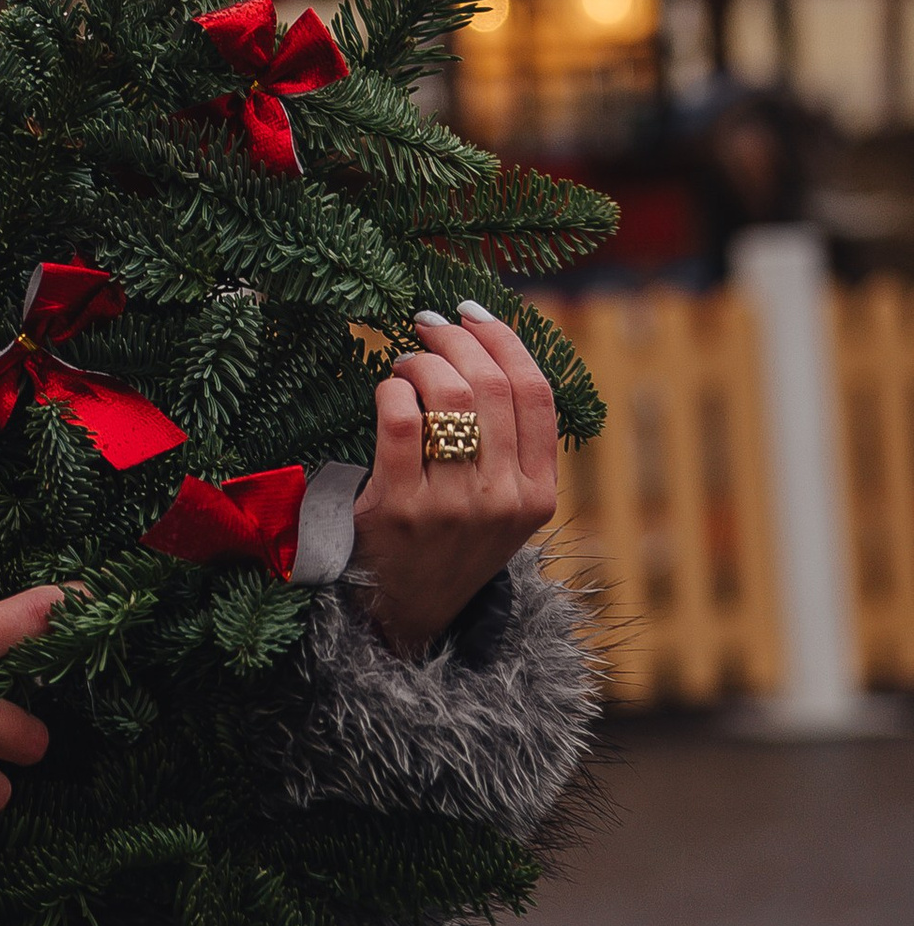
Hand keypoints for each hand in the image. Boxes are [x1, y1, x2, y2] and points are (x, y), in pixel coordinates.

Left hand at [353, 302, 558, 655]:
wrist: (403, 613)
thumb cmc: (449, 543)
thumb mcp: (502, 507)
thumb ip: (509, 445)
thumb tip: (488, 346)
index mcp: (538, 494)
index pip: (537, 394)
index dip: (506, 340)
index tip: (474, 312)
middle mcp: (503, 499)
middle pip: (492, 385)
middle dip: (455, 337)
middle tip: (427, 323)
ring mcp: (453, 506)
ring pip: (449, 395)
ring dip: (421, 359)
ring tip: (406, 360)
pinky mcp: (400, 507)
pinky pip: (401, 418)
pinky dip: (392, 388)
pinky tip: (387, 389)